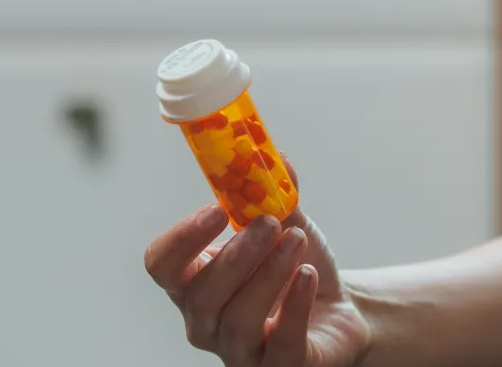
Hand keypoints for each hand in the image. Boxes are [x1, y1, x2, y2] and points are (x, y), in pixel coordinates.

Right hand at [145, 159, 371, 366]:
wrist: (339, 310)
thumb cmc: (297, 267)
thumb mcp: (287, 224)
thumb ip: (276, 193)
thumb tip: (276, 156)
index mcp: (194, 282)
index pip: (162, 265)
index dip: (182, 239)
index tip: (216, 208)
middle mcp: (206, 322)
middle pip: (202, 294)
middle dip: (236, 255)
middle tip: (269, 223)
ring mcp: (240, 352)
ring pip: (239, 321)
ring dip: (269, 274)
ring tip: (297, 240)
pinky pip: (281, 345)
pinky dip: (295, 307)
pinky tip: (308, 276)